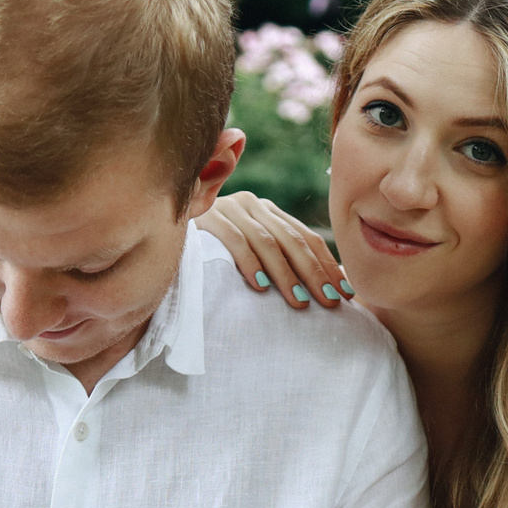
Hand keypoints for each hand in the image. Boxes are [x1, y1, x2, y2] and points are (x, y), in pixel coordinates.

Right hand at [196, 191, 348, 309]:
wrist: (162, 224)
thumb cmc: (211, 250)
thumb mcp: (249, 248)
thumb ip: (277, 256)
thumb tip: (321, 286)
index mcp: (268, 211)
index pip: (306, 238)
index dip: (328, 266)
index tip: (345, 294)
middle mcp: (253, 205)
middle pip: (292, 241)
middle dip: (315, 274)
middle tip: (330, 302)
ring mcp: (230, 208)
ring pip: (268, 242)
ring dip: (286, 275)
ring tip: (300, 302)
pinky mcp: (206, 217)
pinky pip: (234, 240)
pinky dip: (249, 262)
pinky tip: (260, 286)